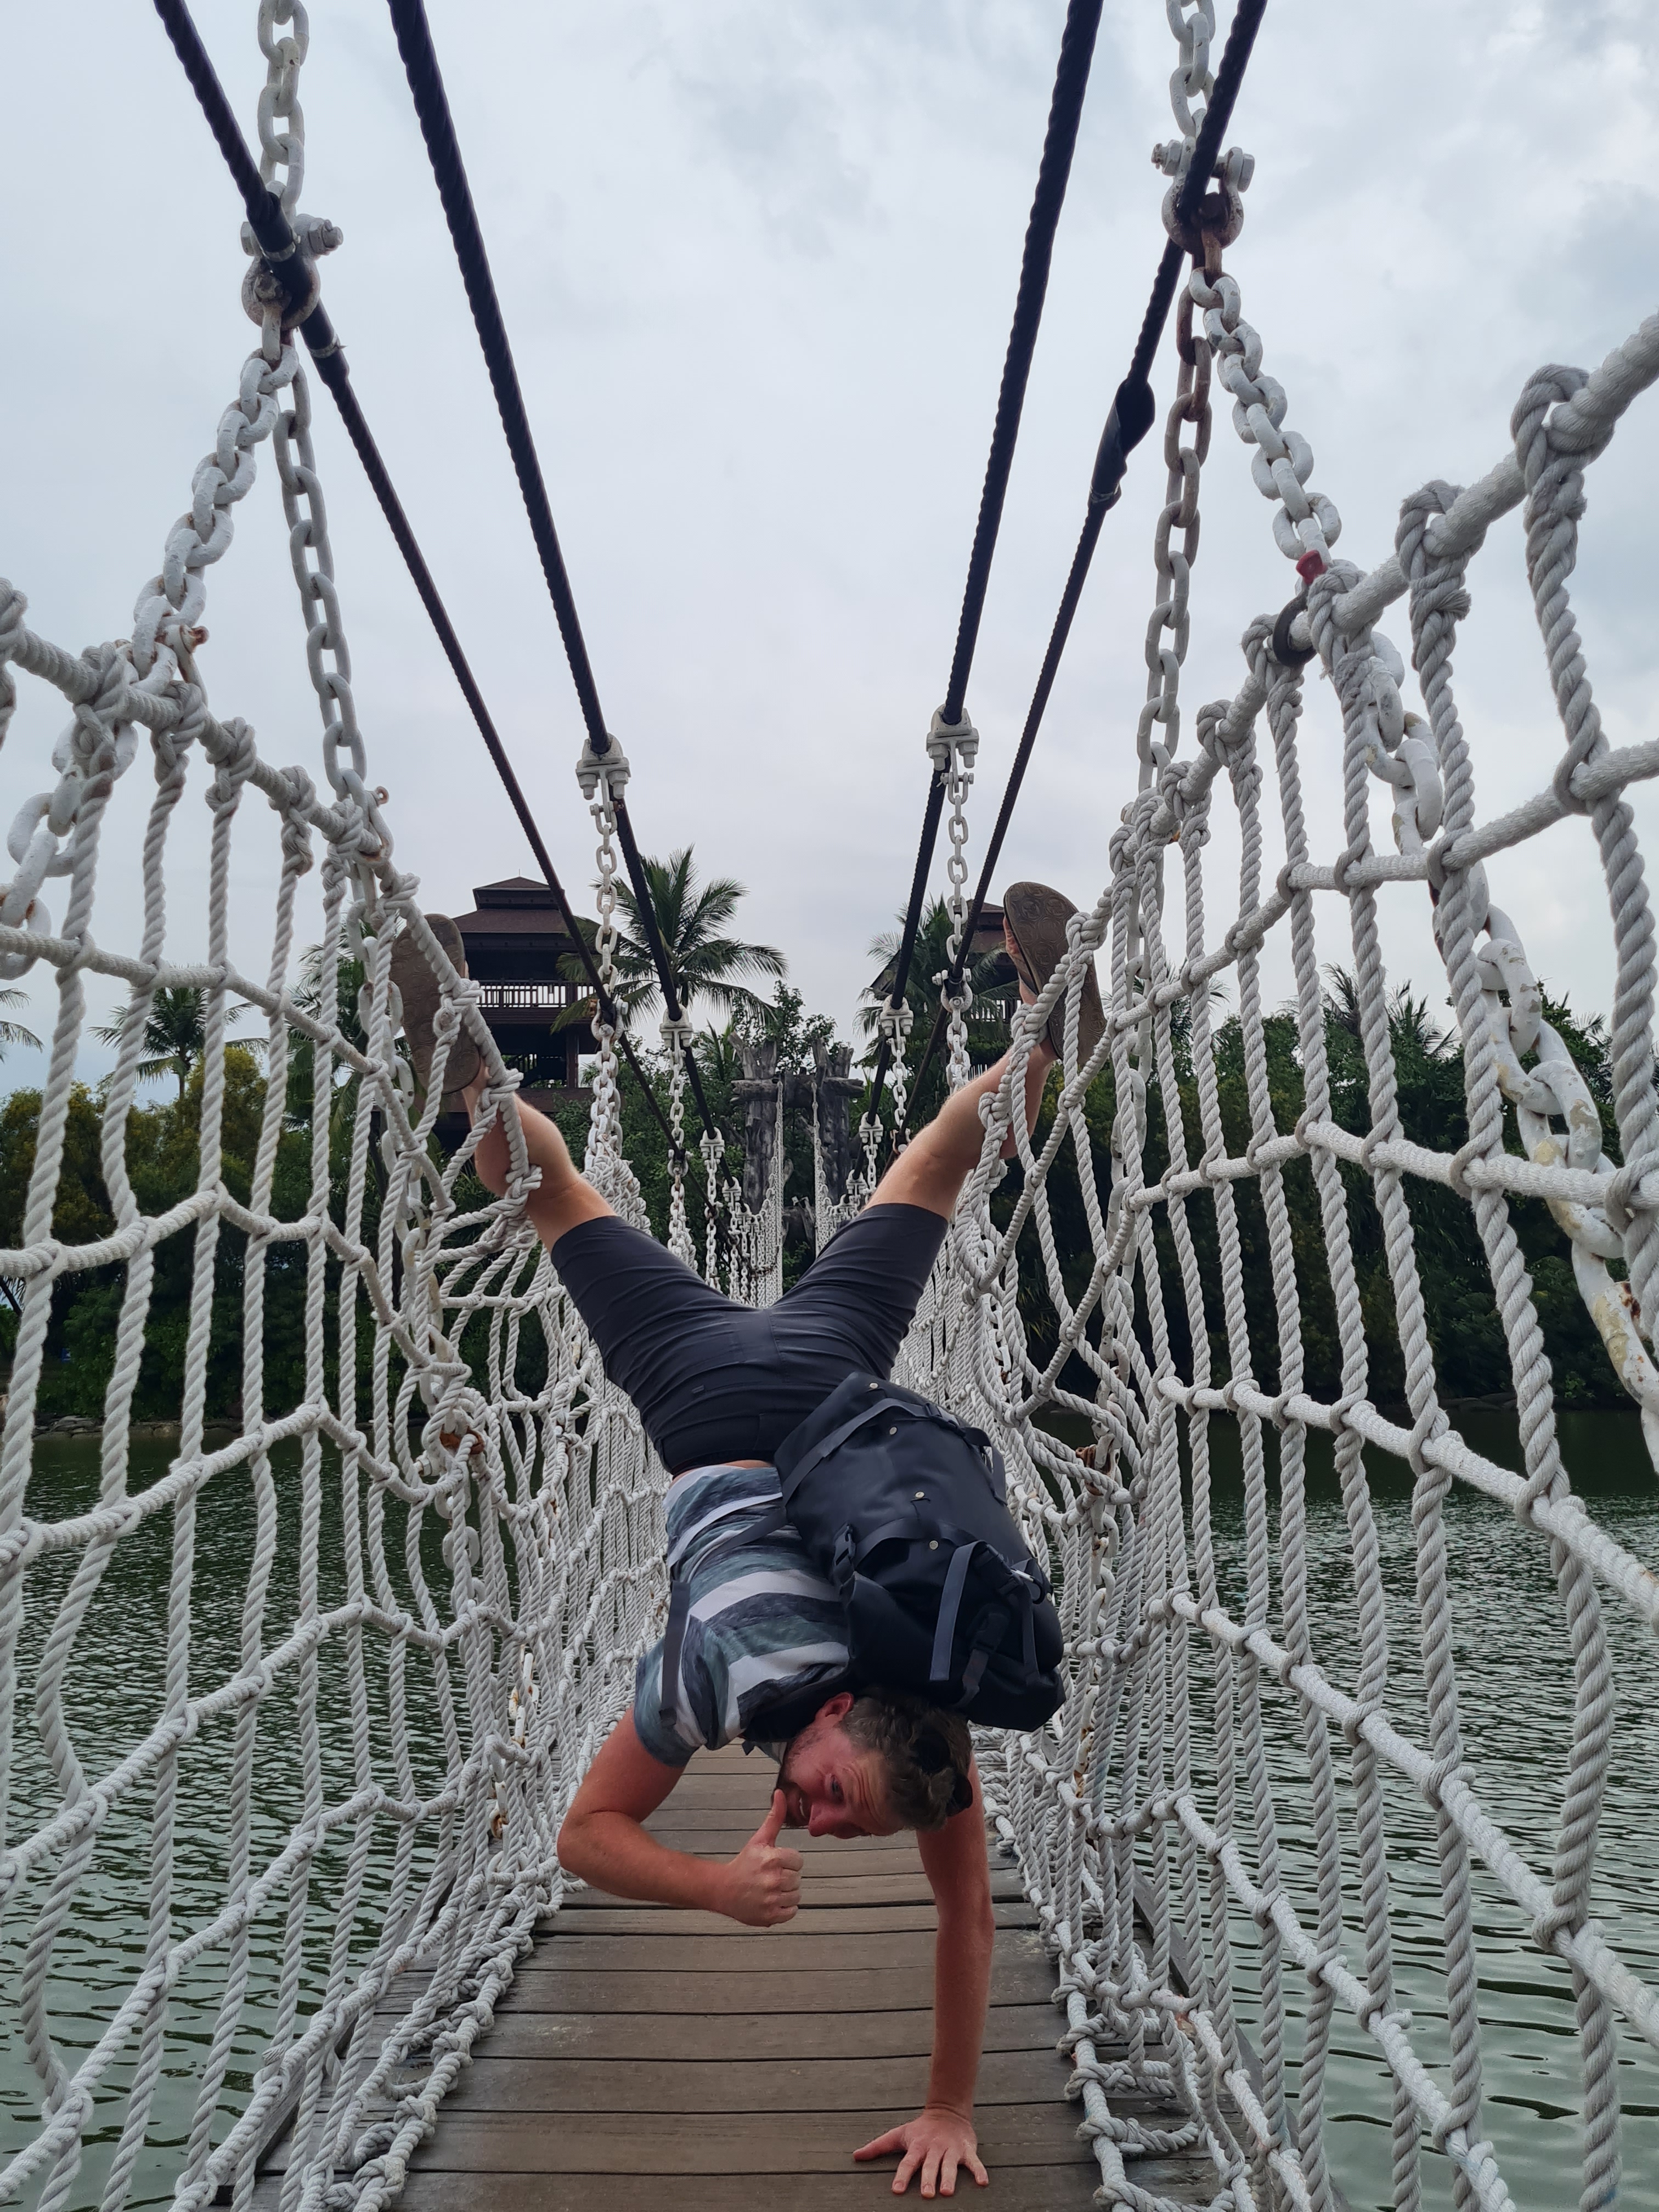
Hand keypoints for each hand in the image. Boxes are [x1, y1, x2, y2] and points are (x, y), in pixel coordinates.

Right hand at [719, 1790, 802, 1926]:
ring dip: (786, 1893)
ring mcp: (771, 1900)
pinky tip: (771, 1901)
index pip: (799, 1861)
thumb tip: (780, 1793)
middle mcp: (773, 1879)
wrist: (723, 1889)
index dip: (788, 1861)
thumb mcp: (759, 1839)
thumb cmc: (743, 1863)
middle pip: (797, 1879)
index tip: (774, 1863)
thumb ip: (775, 1817)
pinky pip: (791, 1912)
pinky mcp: (770, 1916)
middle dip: (786, 1877)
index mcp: (773, 1858)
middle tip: (769, 1876)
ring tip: (770, 1889)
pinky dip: (784, 1909)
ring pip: (796, 1896)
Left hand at [855, 2107, 987, 2197]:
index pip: (908, 2163)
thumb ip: (878, 2146)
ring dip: (949, 2178)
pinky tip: (983, 2183)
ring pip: (950, 2165)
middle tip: (927, 2195)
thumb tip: (855, 2156)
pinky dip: (979, 2171)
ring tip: (947, 2192)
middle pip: (930, 2166)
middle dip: (928, 2179)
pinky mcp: (966, 2150)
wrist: (947, 2112)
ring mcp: (951, 2149)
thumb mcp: (898, 2134)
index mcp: (917, 2147)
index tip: (897, 2191)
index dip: (902, 2176)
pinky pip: (974, 2162)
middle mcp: (934, 2149)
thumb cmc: (920, 2130)